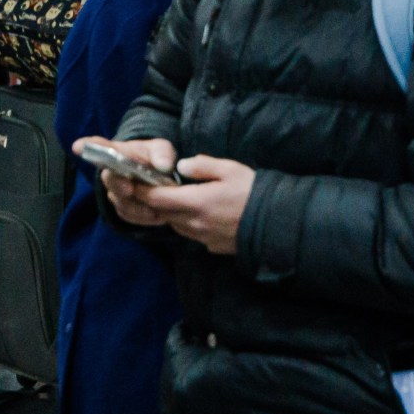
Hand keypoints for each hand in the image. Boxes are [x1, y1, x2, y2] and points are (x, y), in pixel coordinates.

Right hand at [90, 137, 176, 226]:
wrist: (158, 177)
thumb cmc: (155, 158)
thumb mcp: (162, 149)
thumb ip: (162, 154)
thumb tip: (164, 166)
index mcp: (118, 152)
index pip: (99, 146)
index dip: (87, 146)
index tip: (77, 146)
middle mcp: (111, 172)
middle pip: (108, 178)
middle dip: (117, 184)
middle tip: (130, 188)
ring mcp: (115, 192)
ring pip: (119, 201)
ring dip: (137, 206)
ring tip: (156, 209)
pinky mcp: (122, 209)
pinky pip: (128, 216)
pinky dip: (143, 218)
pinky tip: (158, 216)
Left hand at [96, 141, 256, 254]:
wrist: (278, 223)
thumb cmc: (254, 192)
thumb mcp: (229, 169)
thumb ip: (200, 166)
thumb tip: (179, 167)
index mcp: (195, 203)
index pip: (157, 198)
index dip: (143, 189)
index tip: (135, 180)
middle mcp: (195, 224)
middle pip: (164, 213)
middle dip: (155, 201)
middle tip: (152, 186)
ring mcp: (204, 238)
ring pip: (177, 225)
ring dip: (172, 213)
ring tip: (177, 198)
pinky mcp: (213, 247)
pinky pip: (192, 234)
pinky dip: (188, 223)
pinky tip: (199, 213)